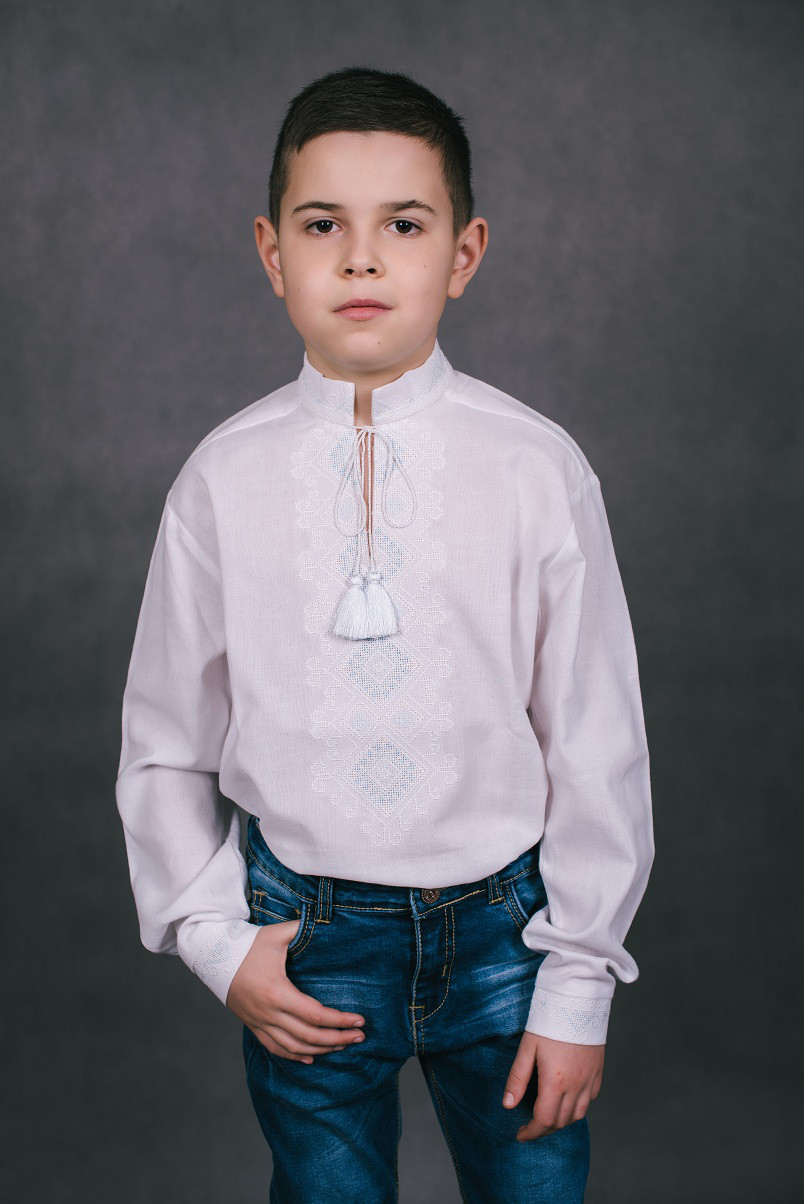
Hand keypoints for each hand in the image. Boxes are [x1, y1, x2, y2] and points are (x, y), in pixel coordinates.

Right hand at [225, 920, 366, 1063]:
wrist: (214, 957)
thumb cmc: (248, 945)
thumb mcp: (276, 934)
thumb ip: (301, 928)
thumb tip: (327, 922)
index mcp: (277, 993)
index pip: (315, 1015)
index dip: (340, 1021)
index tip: (360, 1022)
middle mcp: (269, 1013)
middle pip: (309, 1036)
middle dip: (337, 1039)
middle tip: (360, 1037)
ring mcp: (260, 1022)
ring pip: (294, 1047)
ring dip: (320, 1050)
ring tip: (342, 1045)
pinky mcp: (253, 1025)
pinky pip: (275, 1048)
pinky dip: (295, 1056)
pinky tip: (311, 1057)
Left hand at [502, 1031, 603, 1140]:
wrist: (578, 1000)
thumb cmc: (549, 1021)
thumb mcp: (527, 1048)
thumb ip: (517, 1079)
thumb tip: (507, 1105)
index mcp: (556, 1081)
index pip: (543, 1120)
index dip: (531, 1132)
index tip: (520, 1134)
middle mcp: (576, 1085)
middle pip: (560, 1121)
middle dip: (544, 1129)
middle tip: (530, 1126)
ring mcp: (589, 1080)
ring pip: (578, 1115)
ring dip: (561, 1121)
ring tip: (547, 1116)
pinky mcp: (598, 1072)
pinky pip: (589, 1100)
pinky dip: (577, 1107)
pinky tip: (567, 1100)